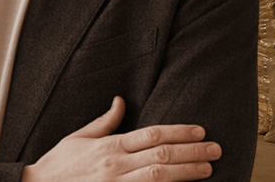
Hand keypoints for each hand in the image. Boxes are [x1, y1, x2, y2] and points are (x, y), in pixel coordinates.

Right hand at [22, 96, 220, 181]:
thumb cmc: (58, 165)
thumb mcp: (78, 138)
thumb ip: (105, 122)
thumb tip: (121, 100)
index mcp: (109, 146)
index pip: (151, 135)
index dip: (178, 131)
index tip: (200, 130)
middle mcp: (116, 166)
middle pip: (162, 156)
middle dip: (192, 152)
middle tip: (216, 149)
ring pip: (159, 178)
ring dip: (187, 173)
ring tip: (208, 168)